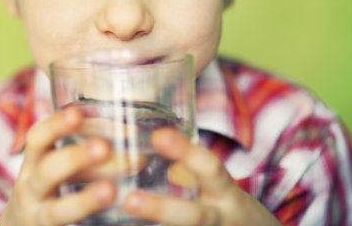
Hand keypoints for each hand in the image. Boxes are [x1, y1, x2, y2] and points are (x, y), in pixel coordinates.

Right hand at [0, 106, 115, 225]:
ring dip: (85, 200)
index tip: (77, 113)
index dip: (55, 125)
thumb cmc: (51, 188)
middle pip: (46, 171)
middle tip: (104, 147)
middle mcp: (31, 188)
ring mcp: (38, 216)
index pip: (39, 138)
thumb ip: (84, 148)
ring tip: (111, 191)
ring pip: (56, 210)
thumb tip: (129, 130)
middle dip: (74, 158)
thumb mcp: (56, 164)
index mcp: (34, 162)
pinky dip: (85, 218)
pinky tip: (112, 215)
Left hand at [121, 128, 280, 225]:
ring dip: (155, 225)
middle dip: (161, 209)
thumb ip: (188, 170)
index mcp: (225, 194)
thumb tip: (147, 140)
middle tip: (128, 200)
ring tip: (125, 219)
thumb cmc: (227, 208)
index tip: (159, 135)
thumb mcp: (218, 187)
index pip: (210, 169)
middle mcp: (222, 219)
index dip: (186, 152)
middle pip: (194, 217)